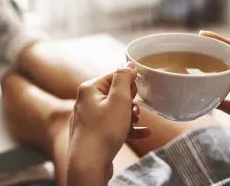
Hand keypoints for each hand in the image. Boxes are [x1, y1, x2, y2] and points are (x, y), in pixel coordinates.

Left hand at [68, 62, 150, 185]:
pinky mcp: (93, 133)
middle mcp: (85, 101)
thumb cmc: (103, 131)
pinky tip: (144, 133)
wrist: (88, 164)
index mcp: (89, 88)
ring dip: (130, 116)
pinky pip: (112, 126)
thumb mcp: (119, 100)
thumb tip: (128, 65)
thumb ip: (124, 78)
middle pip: (114, 94)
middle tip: (135, 111)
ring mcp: (88, 118)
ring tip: (137, 122)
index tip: (137, 93)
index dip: (129, 83)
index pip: (114, 76)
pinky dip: (127, 128)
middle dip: (130, 102)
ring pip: (115, 111)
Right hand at [200, 31, 229, 132]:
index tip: (202, 35)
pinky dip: (211, 101)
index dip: (221, 41)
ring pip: (223, 84)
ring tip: (192, 74)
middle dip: (211, 59)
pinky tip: (198, 99)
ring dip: (209, 80)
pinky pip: (223, 103)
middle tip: (192, 54)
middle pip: (228, 65)